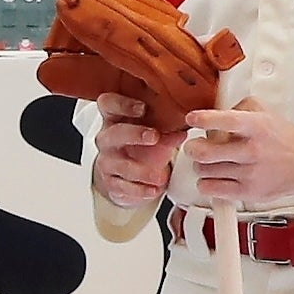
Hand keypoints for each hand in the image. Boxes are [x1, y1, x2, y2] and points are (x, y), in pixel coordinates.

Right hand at [90, 93, 177, 210]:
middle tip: (154, 137)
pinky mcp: (110, 183)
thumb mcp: (157, 136)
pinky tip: (153, 190)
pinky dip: (139, 190)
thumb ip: (170, 131)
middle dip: (134, 134)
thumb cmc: (142, 147)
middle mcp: (107, 139)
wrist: (129, 176)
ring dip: (140, 171)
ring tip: (160, 177)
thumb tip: (186, 125)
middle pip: (112, 133)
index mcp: (116, 119)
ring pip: (116, 164)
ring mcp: (106, 162)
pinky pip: (121, 187)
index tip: (142, 107)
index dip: (122, 104)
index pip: (108, 104)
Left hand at [182, 106, 293, 207]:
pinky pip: (211, 189)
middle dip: (193, 148)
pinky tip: (214, 176)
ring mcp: (251, 173)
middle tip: (195, 146)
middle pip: (206, 152)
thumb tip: (211, 113)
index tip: (192, 119)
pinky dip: (206, 183)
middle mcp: (254, 151)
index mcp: (258, 127)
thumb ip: (237, 108)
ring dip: (201, 165)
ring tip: (211, 161)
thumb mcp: (264, 113)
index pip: (227, 121)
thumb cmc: (281, 138)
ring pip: (204, 170)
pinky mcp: (249, 193)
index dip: (205, 119)